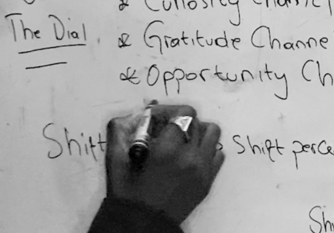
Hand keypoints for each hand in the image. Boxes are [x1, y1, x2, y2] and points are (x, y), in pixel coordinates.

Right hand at [104, 103, 224, 223]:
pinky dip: (207, 150)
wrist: (145, 225)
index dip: (169, 111)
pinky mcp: (208, 182)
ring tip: (182, 141)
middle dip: (181, 121)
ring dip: (199, 132)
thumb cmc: (128, 194)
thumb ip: (117, 133)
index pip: (183, 113)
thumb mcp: (115, 162)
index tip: (156, 119)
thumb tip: (126, 117)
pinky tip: (190, 157)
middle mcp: (190, 157)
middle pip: (198, 122)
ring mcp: (203, 170)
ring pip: (213, 134)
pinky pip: (218, 154)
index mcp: (167, 150)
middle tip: (166, 131)